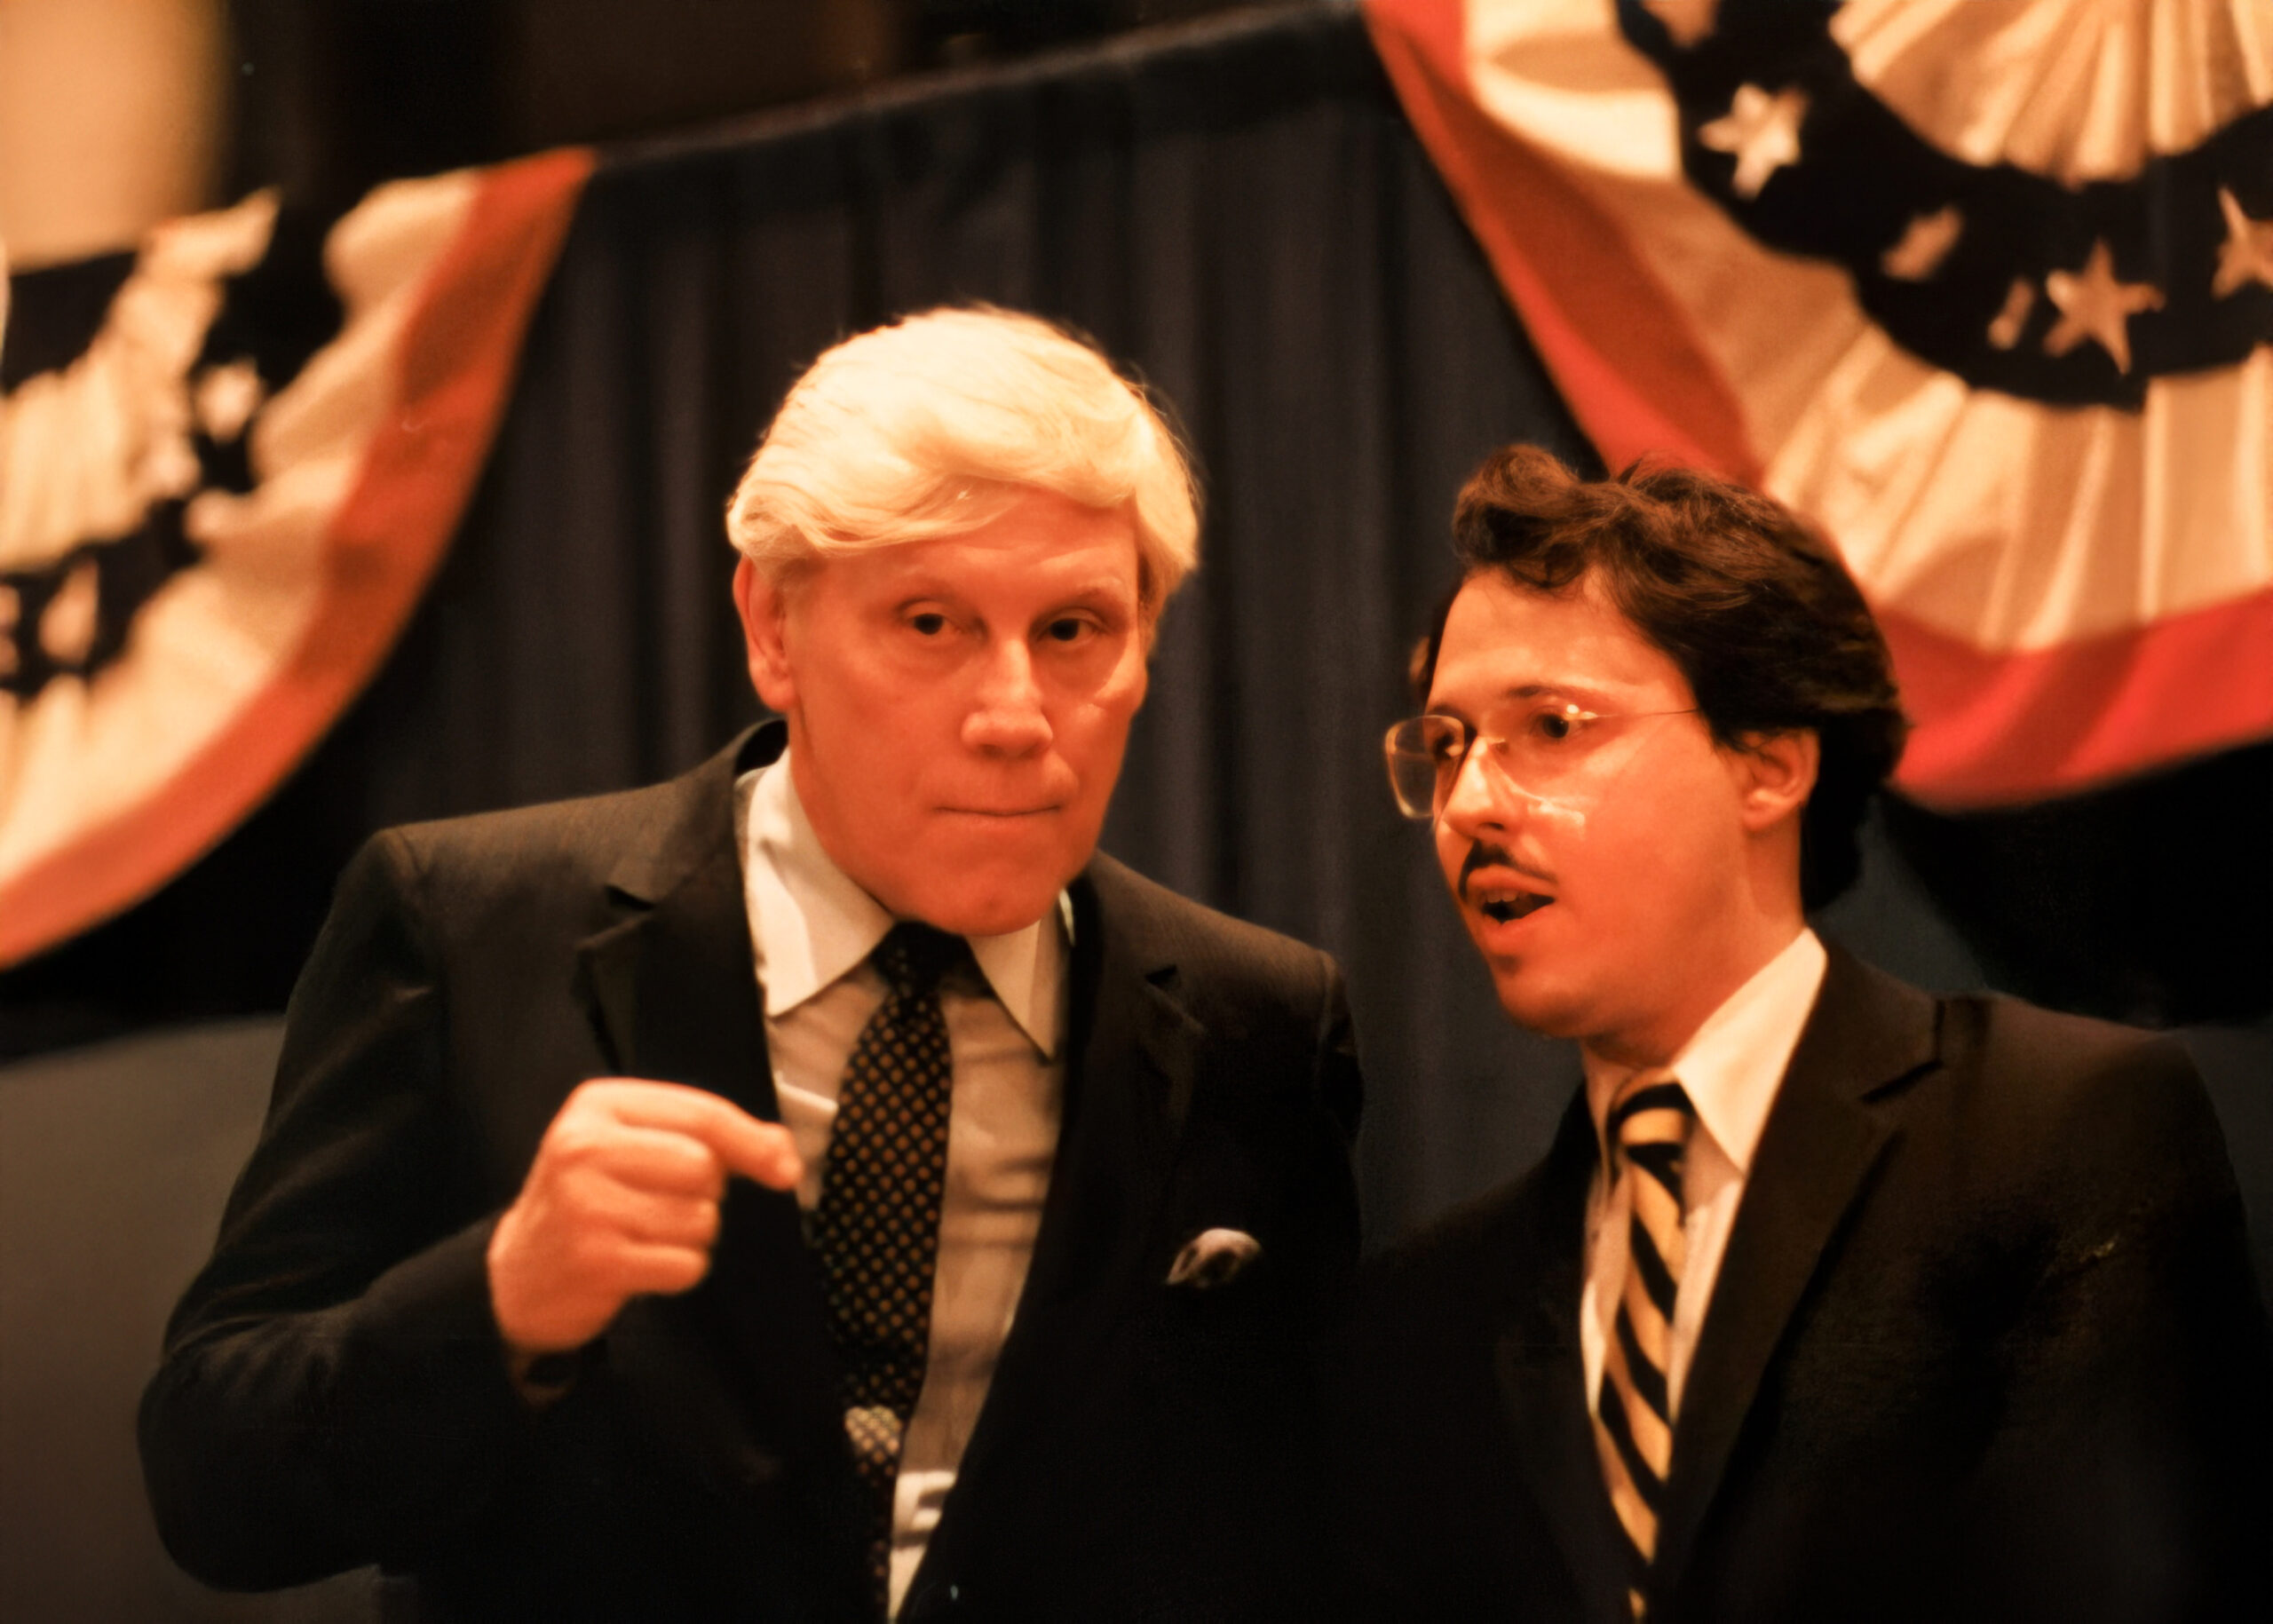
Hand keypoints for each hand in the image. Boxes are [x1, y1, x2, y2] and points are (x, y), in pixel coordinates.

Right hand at [487, 1078, 803, 1356]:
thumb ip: (712, 1138)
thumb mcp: (635, 1147)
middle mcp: (584, 1147)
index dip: (753, 1143)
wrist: (517, 1276)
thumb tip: (783, 1154)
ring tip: (641, 1235)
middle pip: (705, 1169)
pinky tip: (638, 1265)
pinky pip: (686, 1264)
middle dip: (703, 1195)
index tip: (785, 1169)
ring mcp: (585, 1204)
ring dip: (688, 1237)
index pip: (702, 1114)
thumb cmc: (592, 1201)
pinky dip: (676, 1271)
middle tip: (658, 1205)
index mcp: (598, 1105)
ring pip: (701, 1219)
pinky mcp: (596, 1260)